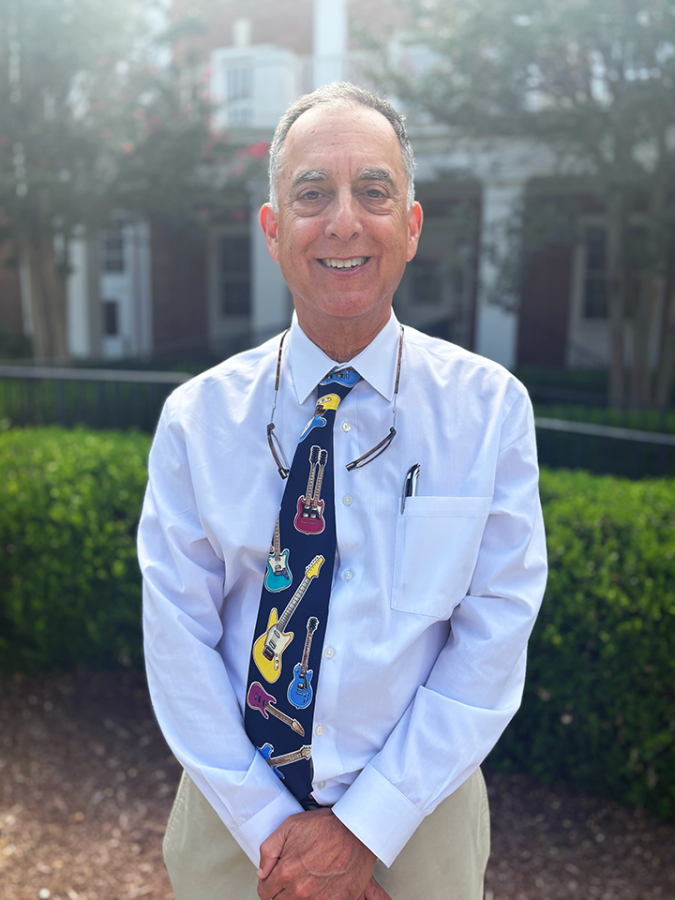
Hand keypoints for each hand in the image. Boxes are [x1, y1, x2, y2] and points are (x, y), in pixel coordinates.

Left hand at [257, 808, 390, 899]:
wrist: (356, 830)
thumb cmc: (327, 826)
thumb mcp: (290, 826)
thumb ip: (269, 850)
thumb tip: (262, 871)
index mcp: (287, 871)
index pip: (265, 892)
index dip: (267, 884)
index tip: (272, 880)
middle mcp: (301, 890)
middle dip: (280, 893)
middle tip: (288, 881)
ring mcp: (319, 899)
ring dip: (297, 897)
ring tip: (304, 885)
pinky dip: (316, 899)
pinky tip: (317, 891)